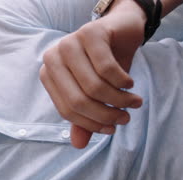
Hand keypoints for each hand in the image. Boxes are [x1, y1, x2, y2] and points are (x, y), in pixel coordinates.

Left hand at [39, 0, 146, 147]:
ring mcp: (69, 43)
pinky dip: (123, 81)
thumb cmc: (103, 64)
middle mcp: (52, 57)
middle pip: (78, 101)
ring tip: (133, 102)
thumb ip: (84, 117)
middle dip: (105, 115)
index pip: (66, 110)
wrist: (120, 31)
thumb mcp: (93, 93)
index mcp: (48, 74)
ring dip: (119, 100)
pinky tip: (129, 83)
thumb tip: (78, 145)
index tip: (111, 129)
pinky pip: (107, 68)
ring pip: (94, 87)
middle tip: (125, 119)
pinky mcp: (90, 32)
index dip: (90, 124)